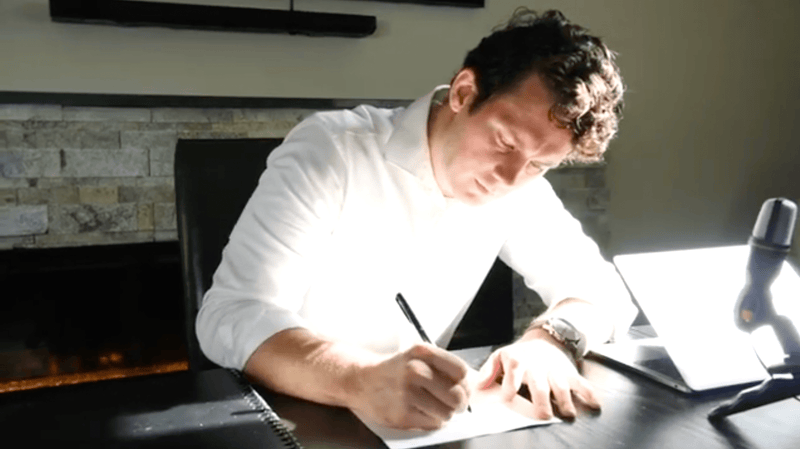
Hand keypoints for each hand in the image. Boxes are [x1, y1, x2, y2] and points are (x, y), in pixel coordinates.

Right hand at [353, 343, 470, 429]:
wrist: (361, 380)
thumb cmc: (394, 369)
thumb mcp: (417, 356)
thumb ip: (443, 366)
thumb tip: (472, 383)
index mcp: (422, 353)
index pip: (460, 371)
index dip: (465, 382)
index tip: (461, 386)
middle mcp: (415, 371)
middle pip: (457, 396)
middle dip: (459, 403)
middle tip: (454, 403)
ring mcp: (407, 394)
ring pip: (446, 413)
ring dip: (444, 413)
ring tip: (433, 406)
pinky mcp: (401, 414)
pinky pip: (432, 423)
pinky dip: (431, 420)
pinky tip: (420, 411)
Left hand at [475, 328, 600, 419]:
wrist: (544, 340)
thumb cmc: (519, 355)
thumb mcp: (500, 356)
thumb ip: (489, 371)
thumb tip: (479, 386)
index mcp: (517, 362)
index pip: (513, 376)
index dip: (510, 388)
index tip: (508, 399)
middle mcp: (537, 367)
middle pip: (539, 385)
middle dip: (542, 400)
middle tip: (543, 416)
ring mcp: (555, 371)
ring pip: (561, 387)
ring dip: (565, 401)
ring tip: (568, 415)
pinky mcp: (569, 373)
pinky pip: (581, 383)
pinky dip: (589, 393)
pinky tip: (595, 404)